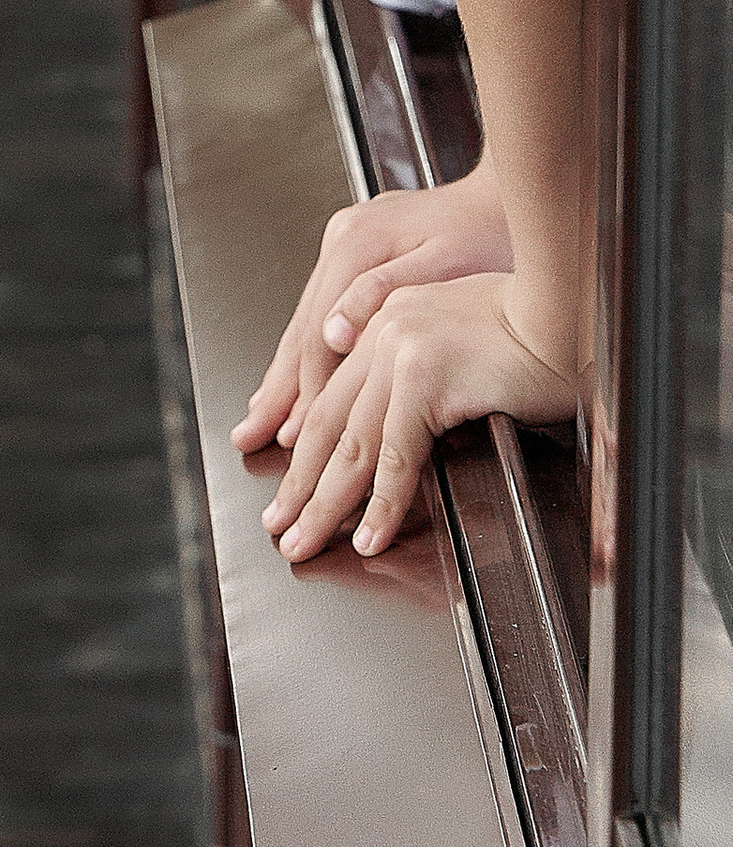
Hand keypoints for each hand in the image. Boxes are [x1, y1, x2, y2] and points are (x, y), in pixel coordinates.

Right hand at [231, 166, 510, 457]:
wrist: (510, 195)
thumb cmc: (491, 234)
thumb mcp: (442, 266)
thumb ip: (381, 296)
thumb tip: (333, 333)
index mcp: (356, 245)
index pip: (319, 334)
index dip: (307, 391)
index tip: (297, 437)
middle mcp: (341, 240)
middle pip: (301, 328)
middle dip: (278, 390)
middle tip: (249, 434)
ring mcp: (344, 241)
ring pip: (306, 319)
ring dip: (285, 373)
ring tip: (262, 415)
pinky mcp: (357, 248)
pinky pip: (322, 307)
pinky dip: (309, 348)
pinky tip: (297, 372)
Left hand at [256, 272, 575, 564]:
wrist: (567, 306)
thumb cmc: (533, 325)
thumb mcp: (459, 334)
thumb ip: (421, 365)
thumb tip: (404, 418)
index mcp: (383, 316)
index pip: (331, 391)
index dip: (305, 441)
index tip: (291, 479)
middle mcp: (380, 330)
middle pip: (328, 421)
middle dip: (299, 481)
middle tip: (278, 522)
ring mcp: (398, 352)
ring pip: (351, 445)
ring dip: (323, 502)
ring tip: (303, 540)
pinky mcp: (424, 378)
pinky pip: (395, 456)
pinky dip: (381, 504)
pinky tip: (367, 536)